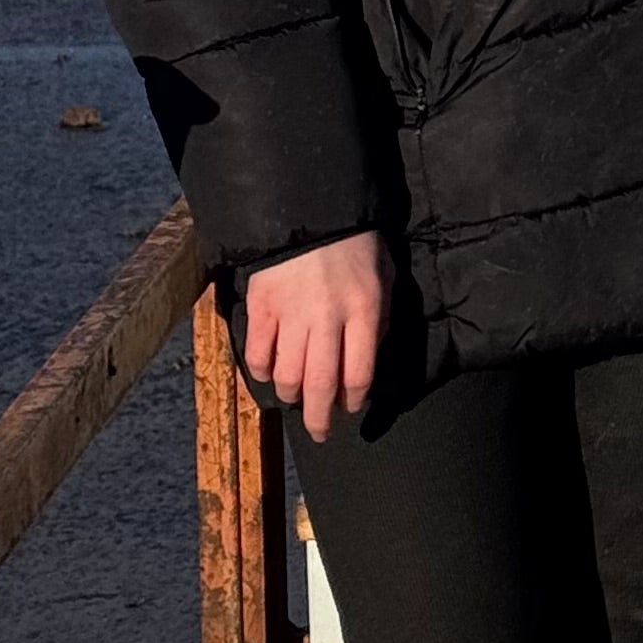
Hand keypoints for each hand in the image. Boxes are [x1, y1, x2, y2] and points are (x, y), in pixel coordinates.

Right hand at [242, 232, 386, 440]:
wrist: (311, 209)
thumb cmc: (356, 244)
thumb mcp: (384, 276)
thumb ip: (381, 318)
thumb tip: (371, 359)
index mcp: (364, 311)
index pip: (359, 374)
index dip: (354, 400)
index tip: (350, 408)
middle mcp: (327, 319)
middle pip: (321, 385)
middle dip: (321, 418)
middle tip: (321, 433)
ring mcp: (291, 314)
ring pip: (287, 376)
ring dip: (291, 396)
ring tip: (296, 400)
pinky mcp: (262, 306)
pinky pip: (258, 354)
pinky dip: (262, 371)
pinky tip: (270, 373)